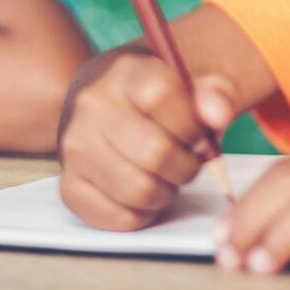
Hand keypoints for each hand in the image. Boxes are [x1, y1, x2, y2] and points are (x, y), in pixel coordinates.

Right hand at [57, 49, 236, 229]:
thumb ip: (215, 90)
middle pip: (155, 153)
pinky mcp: (70, 186)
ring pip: (139, 191)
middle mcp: (92, 106)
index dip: (192, 123)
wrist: (99, 101)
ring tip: (166, 176)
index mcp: (125, 71)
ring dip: (166, 192)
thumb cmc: (153, 95)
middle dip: (186, 165)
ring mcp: (74, 147)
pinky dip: (143, 213)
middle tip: (188, 160)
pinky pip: (119, 218)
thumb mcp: (186, 77)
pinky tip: (145, 191)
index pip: (163, 95)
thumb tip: (219, 114)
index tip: (199, 130)